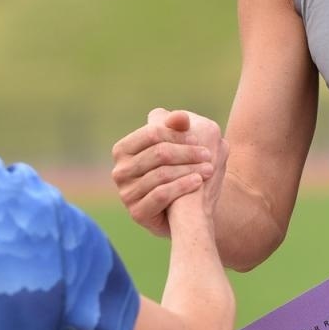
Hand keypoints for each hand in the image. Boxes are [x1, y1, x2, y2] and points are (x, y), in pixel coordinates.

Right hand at [111, 109, 227, 236]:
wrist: (181, 210)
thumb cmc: (177, 170)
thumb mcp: (176, 145)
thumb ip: (176, 127)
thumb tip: (181, 117)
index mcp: (123, 149)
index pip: (152, 133)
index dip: (177, 134)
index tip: (198, 138)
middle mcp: (120, 171)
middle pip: (159, 153)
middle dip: (187, 152)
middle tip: (208, 154)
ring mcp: (126, 193)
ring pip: (161, 174)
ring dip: (189, 169)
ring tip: (208, 168)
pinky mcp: (137, 212)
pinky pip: (161, 195)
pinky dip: (182, 186)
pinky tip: (198, 181)